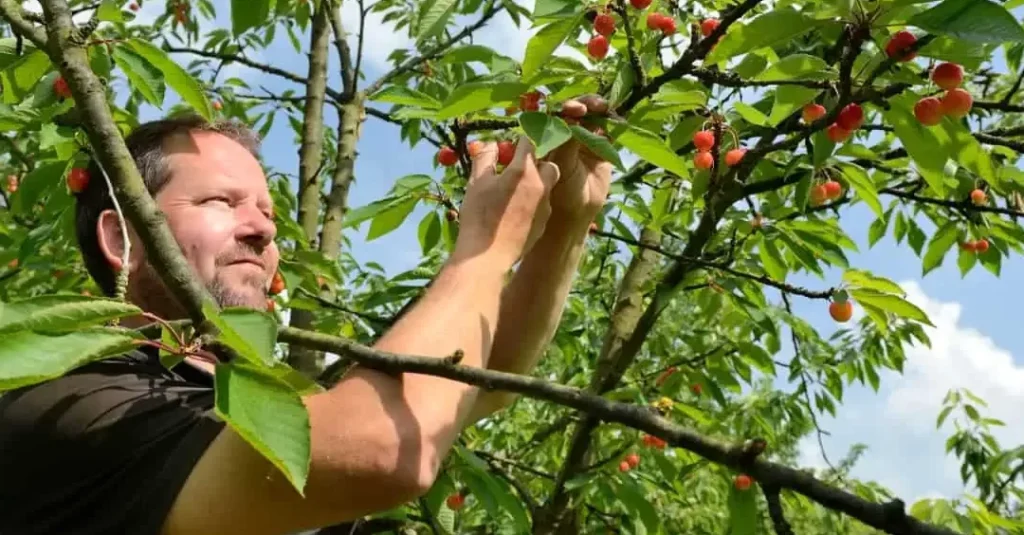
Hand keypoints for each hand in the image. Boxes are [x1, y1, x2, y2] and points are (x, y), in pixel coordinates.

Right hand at [453, 135, 560, 269]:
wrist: (487, 257)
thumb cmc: (478, 216)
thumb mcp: (476, 182)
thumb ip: (484, 157)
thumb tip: (491, 144)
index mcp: (523, 171)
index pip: (528, 143)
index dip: (518, 143)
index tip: (509, 149)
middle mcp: (540, 186)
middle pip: (547, 163)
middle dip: (535, 163)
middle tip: (516, 170)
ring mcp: (545, 206)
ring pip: (548, 185)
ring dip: (536, 182)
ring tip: (515, 192)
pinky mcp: (544, 223)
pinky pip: (544, 205)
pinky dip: (534, 202)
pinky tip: (516, 212)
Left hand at [542, 95, 613, 222]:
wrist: (577, 211)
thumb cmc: (560, 191)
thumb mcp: (561, 165)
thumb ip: (567, 142)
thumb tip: (573, 119)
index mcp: (548, 135)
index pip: (555, 113)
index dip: (564, 107)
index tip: (574, 109)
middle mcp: (564, 133)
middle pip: (574, 110)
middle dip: (583, 104)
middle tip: (593, 106)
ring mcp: (582, 138)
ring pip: (591, 116)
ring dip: (597, 109)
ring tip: (604, 107)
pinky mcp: (600, 146)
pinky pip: (606, 130)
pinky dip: (612, 123)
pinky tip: (618, 120)